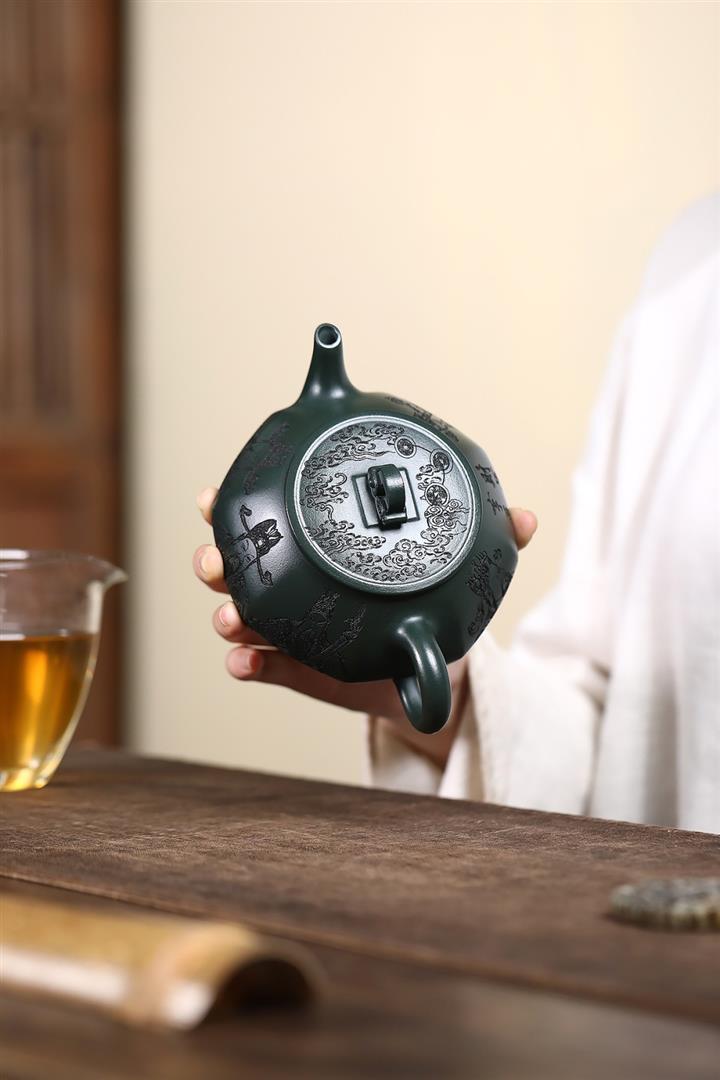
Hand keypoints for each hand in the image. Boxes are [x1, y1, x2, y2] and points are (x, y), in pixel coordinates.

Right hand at [194, 486, 536, 767]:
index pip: (270, 519)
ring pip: (244, 616)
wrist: (434, 663)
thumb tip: (525, 518)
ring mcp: (294, 629)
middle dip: (217, 560)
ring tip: (231, 617)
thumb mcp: (452, 567)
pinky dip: (251, 664)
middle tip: (213, 560)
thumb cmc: (428, 599)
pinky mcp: (302, 670)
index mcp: (320, 549)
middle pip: (240, 567)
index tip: (212, 497)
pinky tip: (243, 662)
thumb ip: (486, 542)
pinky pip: (266, 668)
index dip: (234, 506)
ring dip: (229, 613)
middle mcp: (298, 584)